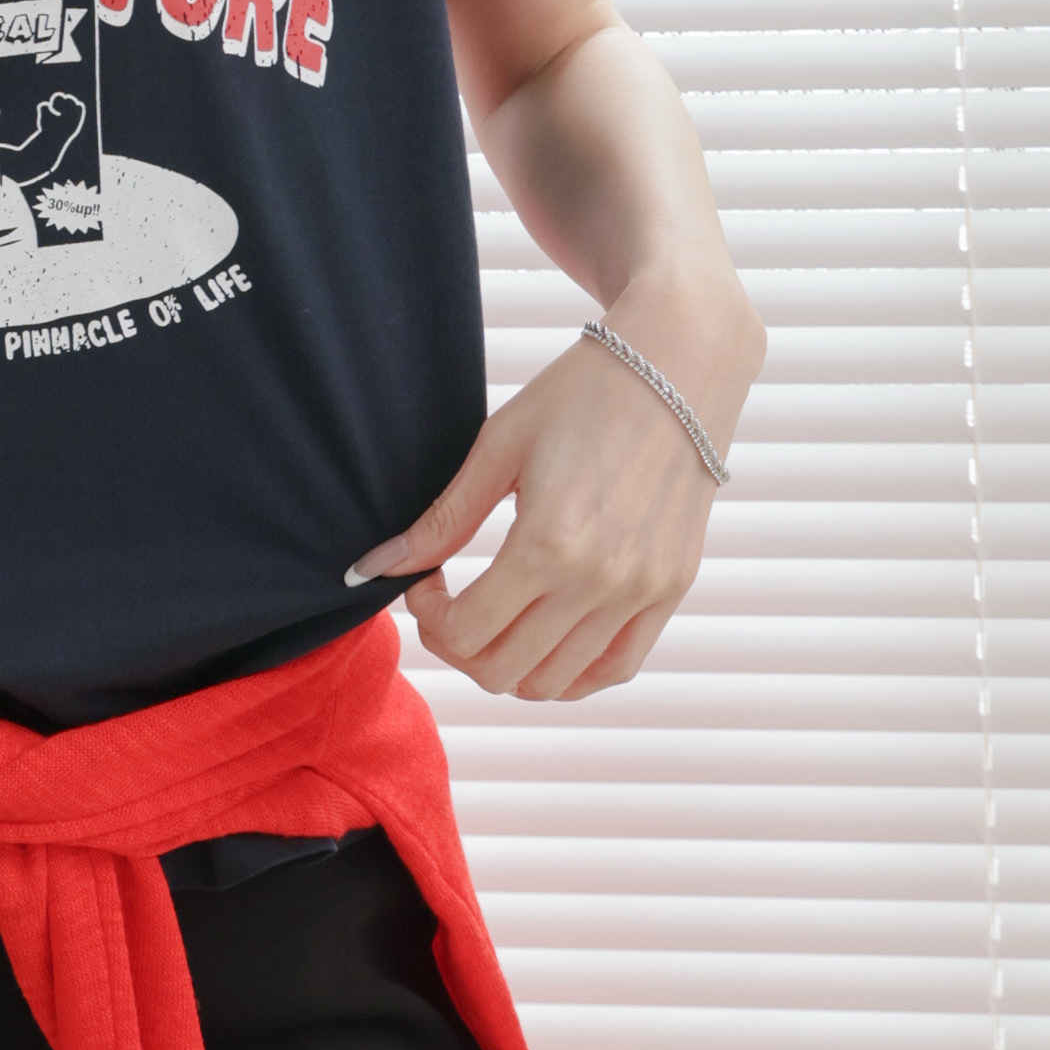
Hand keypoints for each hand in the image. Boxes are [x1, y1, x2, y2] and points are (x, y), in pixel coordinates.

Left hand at [346, 288, 754, 702]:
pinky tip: (545, 638)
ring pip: (557, 683)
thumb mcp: (498, 448)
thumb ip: (440, 521)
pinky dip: (572, 672)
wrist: (678, 365)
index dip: (429, 617)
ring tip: (496, 617)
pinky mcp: (672, 591)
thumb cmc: (582, 394)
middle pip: (505, 671)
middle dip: (458, 646)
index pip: (466, 632)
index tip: (426, 580)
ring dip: (510, 664)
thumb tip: (371, 569)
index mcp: (549, 543)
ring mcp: (643, 593)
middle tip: (450, 604)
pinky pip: (617, 668)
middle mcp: (601, 581)